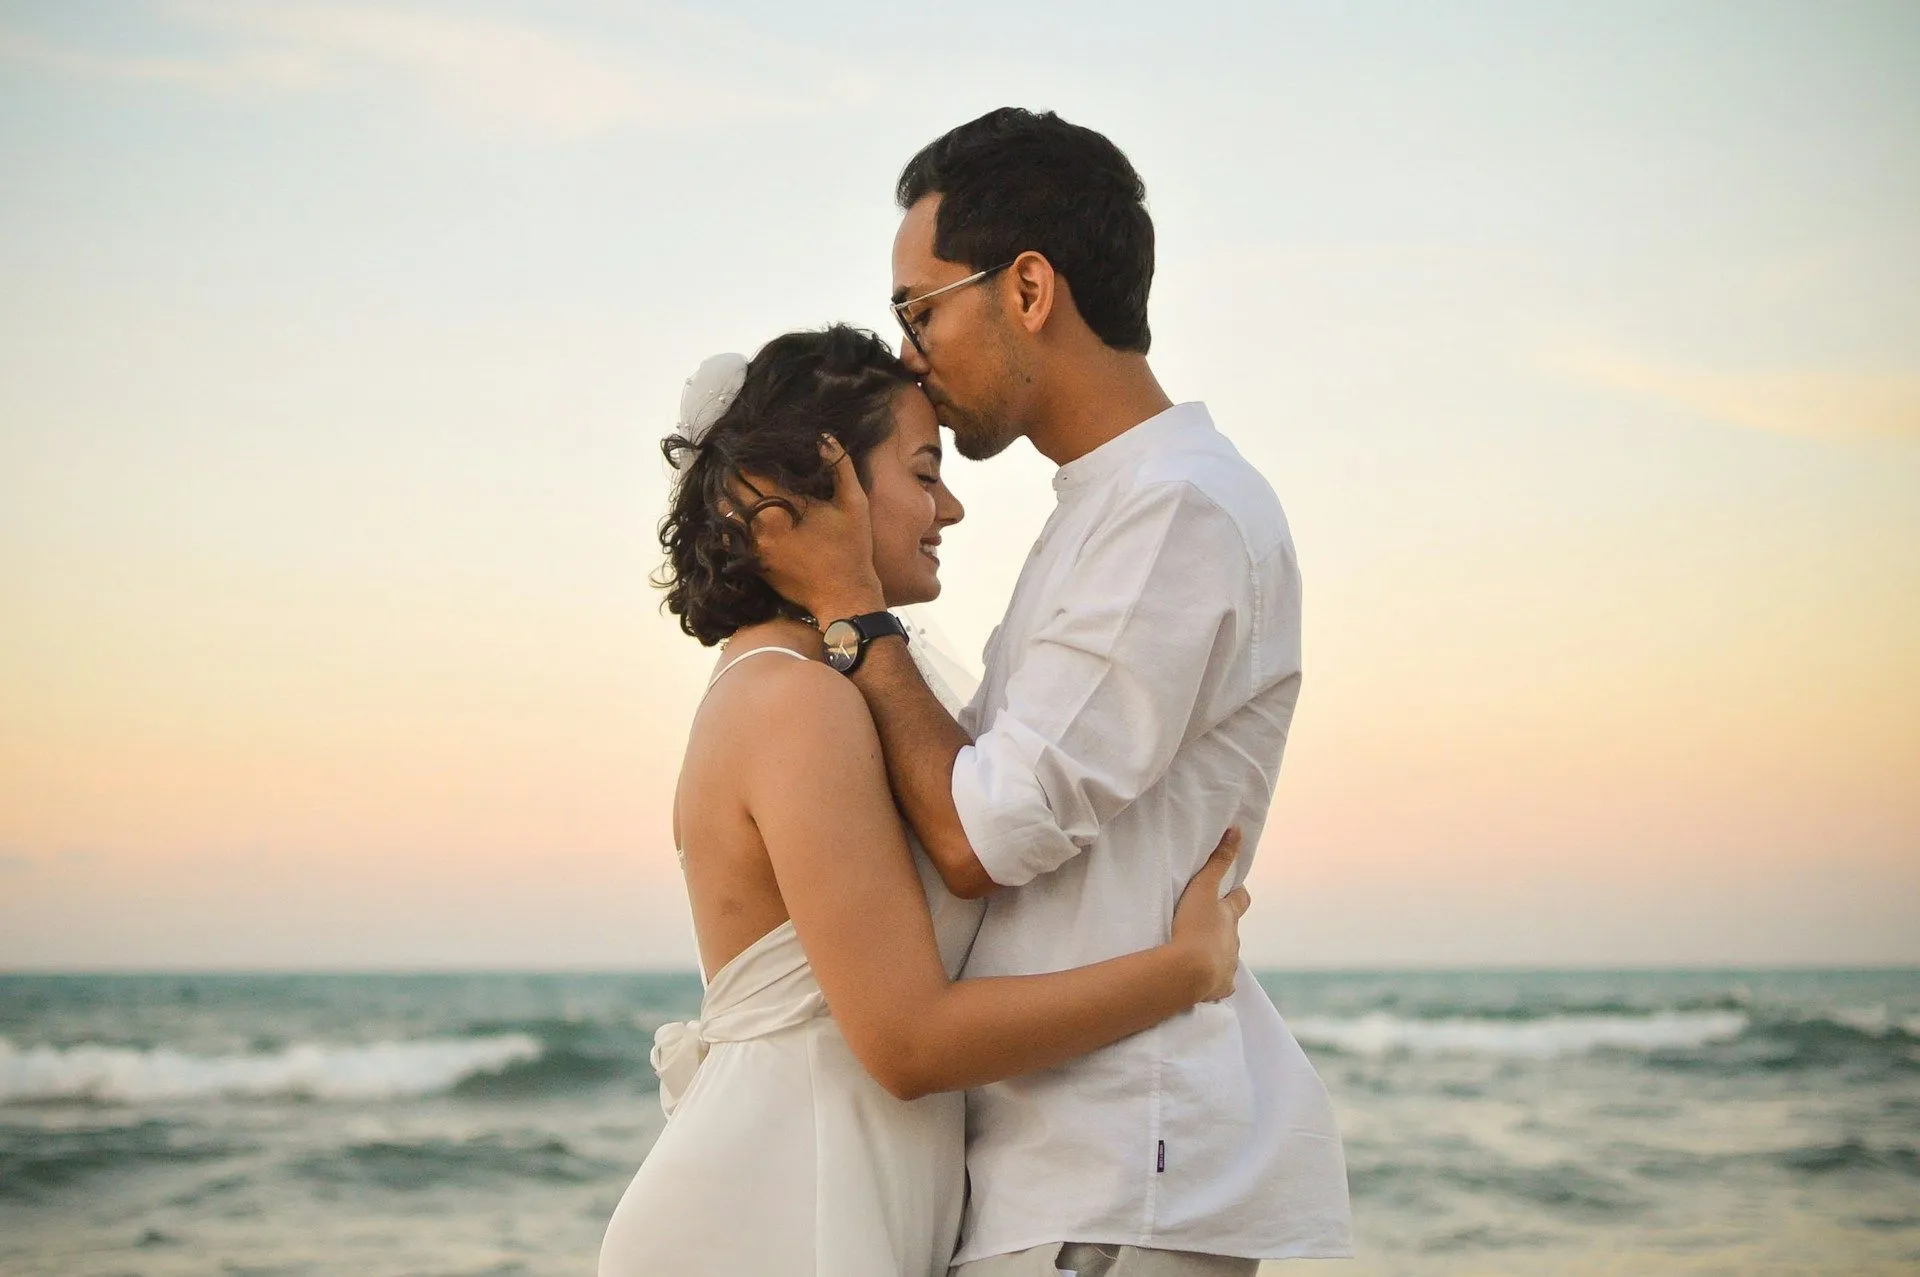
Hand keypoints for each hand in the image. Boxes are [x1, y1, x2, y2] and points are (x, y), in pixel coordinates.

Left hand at [744, 439, 885, 621]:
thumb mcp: (855, 503)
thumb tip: (824, 437)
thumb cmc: (852, 549)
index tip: (744, 448)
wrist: (844, 595)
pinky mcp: (752, 562)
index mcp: (786, 504)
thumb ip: (840, 466)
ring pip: (724, 511)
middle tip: (734, 462)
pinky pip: (728, 536)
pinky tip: (735, 514)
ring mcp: (755, 544)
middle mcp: (763, 523)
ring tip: (732, 485)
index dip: (744, 457)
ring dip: (726, 496)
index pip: (750, 471)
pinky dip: (727, 522)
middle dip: (733, 474)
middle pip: (732, 488)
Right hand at [1170, 829, 1249, 1002]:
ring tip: (1198, 953)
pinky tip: (1203, 982)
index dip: (1237, 894)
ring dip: (1216, 953)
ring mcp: (1229, 965)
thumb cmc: (1195, 926)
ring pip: (1227, 957)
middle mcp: (1234, 941)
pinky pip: (1220, 984)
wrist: (1190, 971)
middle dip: (1224, 927)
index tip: (1231, 890)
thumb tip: (1237, 830)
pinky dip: (1214, 981)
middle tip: (1206, 924)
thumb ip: (1218, 861)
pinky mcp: (1220, 988)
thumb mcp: (1203, 888)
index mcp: (1229, 917)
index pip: (1241, 900)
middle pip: (1233, 931)